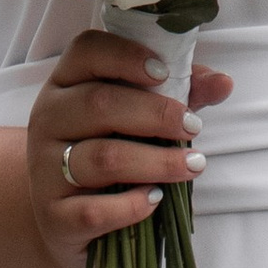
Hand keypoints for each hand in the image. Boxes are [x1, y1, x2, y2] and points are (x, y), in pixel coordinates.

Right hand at [22, 31, 233, 267]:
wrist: (65, 217)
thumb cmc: (110, 149)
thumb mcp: (139, 115)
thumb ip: (180, 93)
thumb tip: (223, 82)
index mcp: (66, 83)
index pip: (87, 51)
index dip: (126, 56)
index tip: (164, 73)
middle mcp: (47, 119)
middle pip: (99, 104)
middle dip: (156, 114)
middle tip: (194, 126)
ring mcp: (44, 169)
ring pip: (103, 158)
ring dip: (157, 162)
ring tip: (192, 165)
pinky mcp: (54, 216)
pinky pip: (94, 210)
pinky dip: (132, 205)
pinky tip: (156, 199)